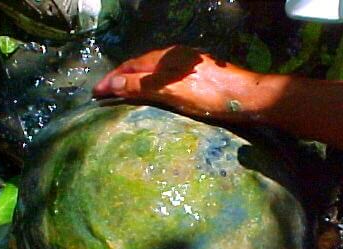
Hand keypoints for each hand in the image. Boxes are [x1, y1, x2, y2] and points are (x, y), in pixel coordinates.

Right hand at [93, 46, 276, 120]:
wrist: (247, 97)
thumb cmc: (210, 94)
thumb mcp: (172, 91)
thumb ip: (143, 86)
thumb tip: (114, 84)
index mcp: (165, 58)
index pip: (130, 67)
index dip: (112, 80)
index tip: (95, 93)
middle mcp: (173, 58)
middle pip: (139, 67)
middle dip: (119, 80)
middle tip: (103, 94)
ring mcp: (185, 66)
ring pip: (151, 72)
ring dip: (133, 82)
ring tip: (121, 95)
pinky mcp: (195, 76)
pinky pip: (162, 78)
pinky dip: (148, 85)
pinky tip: (150, 94)